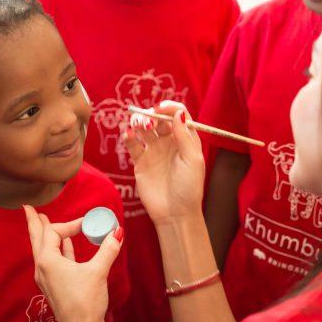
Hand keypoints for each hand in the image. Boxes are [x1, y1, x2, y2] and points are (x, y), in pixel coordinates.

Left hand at [24, 205, 122, 321]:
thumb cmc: (85, 303)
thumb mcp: (98, 272)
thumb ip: (108, 249)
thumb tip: (118, 232)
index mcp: (47, 261)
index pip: (53, 232)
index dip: (70, 224)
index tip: (86, 223)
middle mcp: (43, 268)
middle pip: (37, 239)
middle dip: (35, 223)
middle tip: (28, 209)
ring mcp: (47, 278)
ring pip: (44, 250)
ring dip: (44, 235)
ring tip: (41, 222)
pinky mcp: (56, 286)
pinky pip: (53, 261)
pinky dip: (57, 249)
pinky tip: (64, 245)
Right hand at [124, 103, 205, 225]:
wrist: (174, 213)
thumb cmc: (189, 188)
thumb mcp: (193, 160)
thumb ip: (184, 136)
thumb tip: (178, 113)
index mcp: (185, 139)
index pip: (177, 115)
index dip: (169, 108)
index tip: (160, 108)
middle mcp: (169, 142)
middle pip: (158, 119)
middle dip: (151, 115)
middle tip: (148, 121)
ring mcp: (154, 151)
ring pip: (144, 129)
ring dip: (139, 122)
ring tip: (138, 127)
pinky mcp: (140, 161)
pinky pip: (133, 144)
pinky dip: (129, 136)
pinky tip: (129, 135)